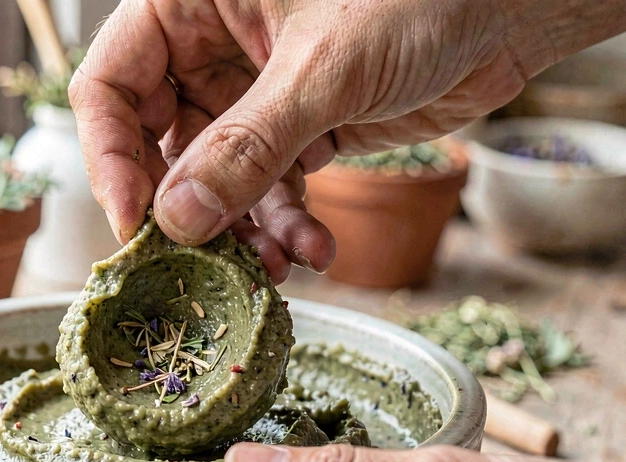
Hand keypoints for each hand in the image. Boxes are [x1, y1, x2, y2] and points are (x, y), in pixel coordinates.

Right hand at [70, 0, 625, 278]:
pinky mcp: (300, 128)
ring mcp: (254, 91)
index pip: (110, 83)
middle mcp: (212, 46)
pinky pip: (270, 190)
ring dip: (242, 231)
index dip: (110, 156)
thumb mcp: (325, 69)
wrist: (515, 7)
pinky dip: (288, 226)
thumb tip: (179, 220)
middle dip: (185, 209)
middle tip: (197, 263)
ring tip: (270, 270)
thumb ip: (247, 147)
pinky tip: (314, 253)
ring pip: (217, 179)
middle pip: (157, 142)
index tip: (134, 222)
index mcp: (190, 2)